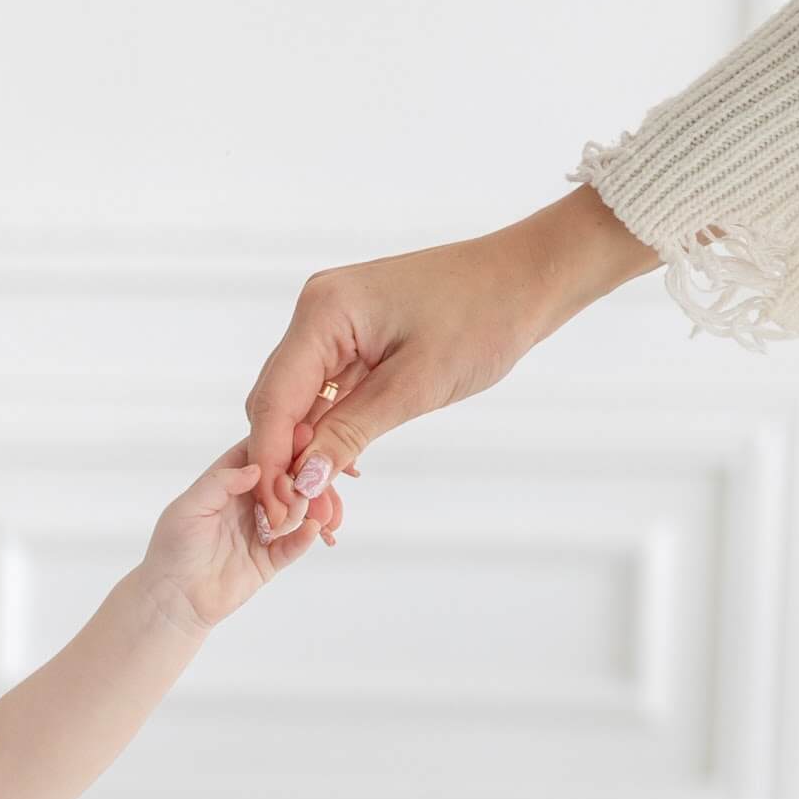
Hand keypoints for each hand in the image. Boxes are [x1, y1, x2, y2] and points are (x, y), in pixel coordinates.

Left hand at [139, 439, 334, 633]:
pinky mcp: (269, 559)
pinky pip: (295, 545)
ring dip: (301, 504)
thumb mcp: (188, 508)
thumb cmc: (171, 550)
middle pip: (285, 478)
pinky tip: (309, 529)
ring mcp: (262, 530)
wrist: (171, 600)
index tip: (302, 436)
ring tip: (299, 504)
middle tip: (299, 479)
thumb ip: (219, 483)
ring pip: (295, 509)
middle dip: (296, 475)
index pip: (260, 453)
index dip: (280, 443)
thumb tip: (256, 467)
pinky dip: (305, 536)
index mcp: (228, 484)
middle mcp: (249, 503)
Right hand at [242, 187, 661, 535]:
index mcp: (323, 312)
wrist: (528, 279)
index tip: (280, 512)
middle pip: (276, 405)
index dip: (270, 462)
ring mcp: (331, 327)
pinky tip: (340, 475)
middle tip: (306, 519)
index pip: (273, 400)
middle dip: (286, 466)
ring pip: (297, 408)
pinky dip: (328, 438)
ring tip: (327, 510)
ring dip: (307, 458)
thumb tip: (302, 483)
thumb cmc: (484, 316)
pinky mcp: (349, 341)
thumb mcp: (416, 385)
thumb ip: (350, 434)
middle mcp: (316, 314)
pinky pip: (324, 398)